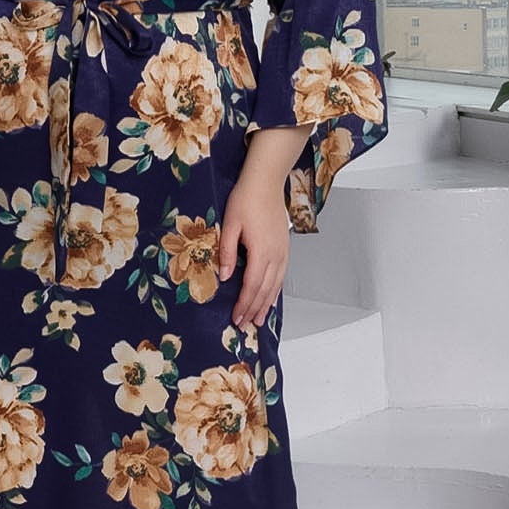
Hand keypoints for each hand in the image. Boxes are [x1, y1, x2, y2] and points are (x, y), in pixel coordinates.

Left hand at [218, 166, 291, 326]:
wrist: (266, 182)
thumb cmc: (246, 199)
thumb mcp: (229, 224)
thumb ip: (227, 252)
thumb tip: (225, 276)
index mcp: (260, 251)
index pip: (251, 285)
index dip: (244, 304)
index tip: (236, 318)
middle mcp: (275, 255)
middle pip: (265, 290)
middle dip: (253, 309)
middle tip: (244, 326)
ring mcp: (282, 252)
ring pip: (275, 286)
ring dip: (266, 304)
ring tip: (258, 320)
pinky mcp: (284, 248)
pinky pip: (281, 276)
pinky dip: (276, 291)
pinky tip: (271, 299)